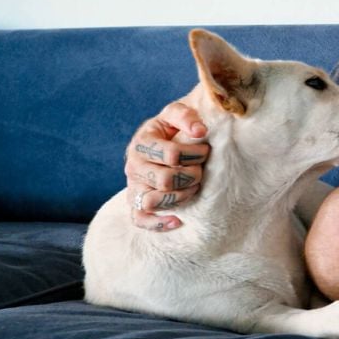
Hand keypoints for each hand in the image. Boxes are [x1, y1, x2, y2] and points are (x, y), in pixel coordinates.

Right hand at [124, 100, 209, 230]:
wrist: (156, 143)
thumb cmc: (170, 129)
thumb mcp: (175, 114)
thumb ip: (186, 116)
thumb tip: (200, 131)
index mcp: (142, 142)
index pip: (172, 154)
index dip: (195, 154)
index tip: (205, 150)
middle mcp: (133, 166)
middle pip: (165, 180)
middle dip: (191, 176)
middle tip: (200, 170)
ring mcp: (133, 186)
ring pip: (153, 202)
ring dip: (180, 197)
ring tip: (192, 188)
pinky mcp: (135, 204)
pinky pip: (140, 220)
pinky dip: (159, 223)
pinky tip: (178, 220)